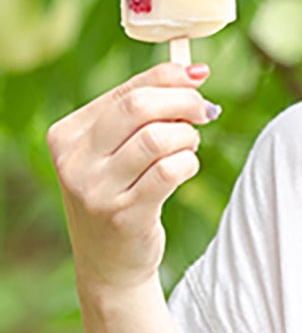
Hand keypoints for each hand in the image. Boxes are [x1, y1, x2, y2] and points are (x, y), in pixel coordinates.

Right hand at [47, 62, 219, 297]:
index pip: (128, 89)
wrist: (108, 262)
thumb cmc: (122, 190)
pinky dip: (189, 163)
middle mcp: (74, 161)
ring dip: (187, 136)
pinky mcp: (122, 215)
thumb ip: (148, 107)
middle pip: (140, 106)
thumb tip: (195, 70)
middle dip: (185, 101)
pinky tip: (185, 169)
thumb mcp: (118, 147)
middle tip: (204, 112)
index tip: (200, 77)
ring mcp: (94, 191)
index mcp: (67, 134)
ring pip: (157, 137)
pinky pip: (170, 170)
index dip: (171, 76)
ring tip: (189, 147)